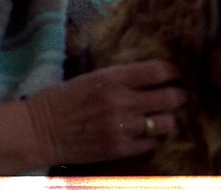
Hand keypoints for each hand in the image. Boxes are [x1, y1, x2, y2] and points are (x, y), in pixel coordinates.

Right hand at [23, 60, 185, 166]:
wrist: (40, 129)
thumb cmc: (63, 99)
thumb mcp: (91, 78)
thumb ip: (121, 78)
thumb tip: (151, 77)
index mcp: (112, 78)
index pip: (158, 71)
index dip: (174, 72)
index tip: (177, 73)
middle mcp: (121, 101)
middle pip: (169, 98)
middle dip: (179, 95)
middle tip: (180, 94)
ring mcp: (122, 127)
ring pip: (166, 123)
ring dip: (169, 118)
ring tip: (166, 116)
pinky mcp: (120, 149)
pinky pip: (152, 143)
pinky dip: (155, 137)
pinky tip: (150, 132)